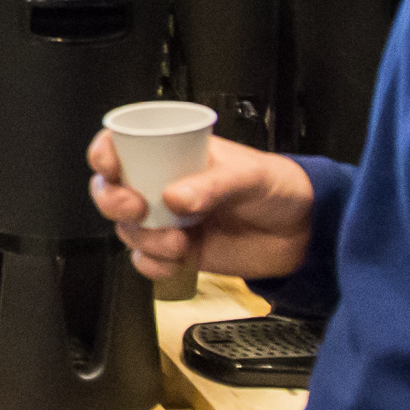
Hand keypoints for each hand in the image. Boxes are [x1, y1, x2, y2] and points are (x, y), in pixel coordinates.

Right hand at [87, 132, 312, 283]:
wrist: (304, 234)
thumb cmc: (279, 187)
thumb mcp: (250, 174)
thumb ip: (213, 184)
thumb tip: (174, 198)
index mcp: (175, 153)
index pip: (123, 145)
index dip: (105, 152)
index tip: (110, 165)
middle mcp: (163, 184)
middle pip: (111, 189)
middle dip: (113, 201)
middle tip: (136, 209)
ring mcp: (168, 219)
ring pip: (127, 229)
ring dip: (143, 238)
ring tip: (179, 242)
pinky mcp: (179, 252)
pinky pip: (147, 260)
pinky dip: (153, 265)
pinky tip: (176, 261)